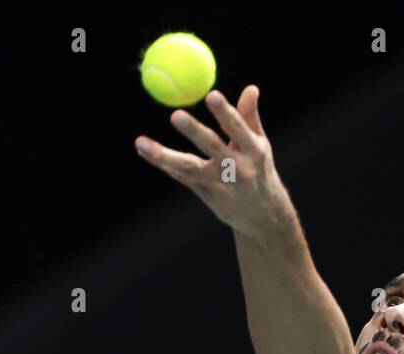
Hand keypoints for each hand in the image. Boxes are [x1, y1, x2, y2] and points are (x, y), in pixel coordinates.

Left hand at [135, 85, 297, 242]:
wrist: (262, 215)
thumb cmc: (259, 170)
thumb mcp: (260, 144)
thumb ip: (250, 116)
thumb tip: (251, 88)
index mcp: (253, 151)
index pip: (237, 128)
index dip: (224, 112)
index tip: (211, 95)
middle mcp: (237, 169)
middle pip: (212, 147)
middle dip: (194, 131)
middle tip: (176, 115)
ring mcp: (221, 185)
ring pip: (190, 168)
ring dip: (164, 156)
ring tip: (141, 142)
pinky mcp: (208, 196)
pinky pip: (182, 177)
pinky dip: (164, 164)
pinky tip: (145, 151)